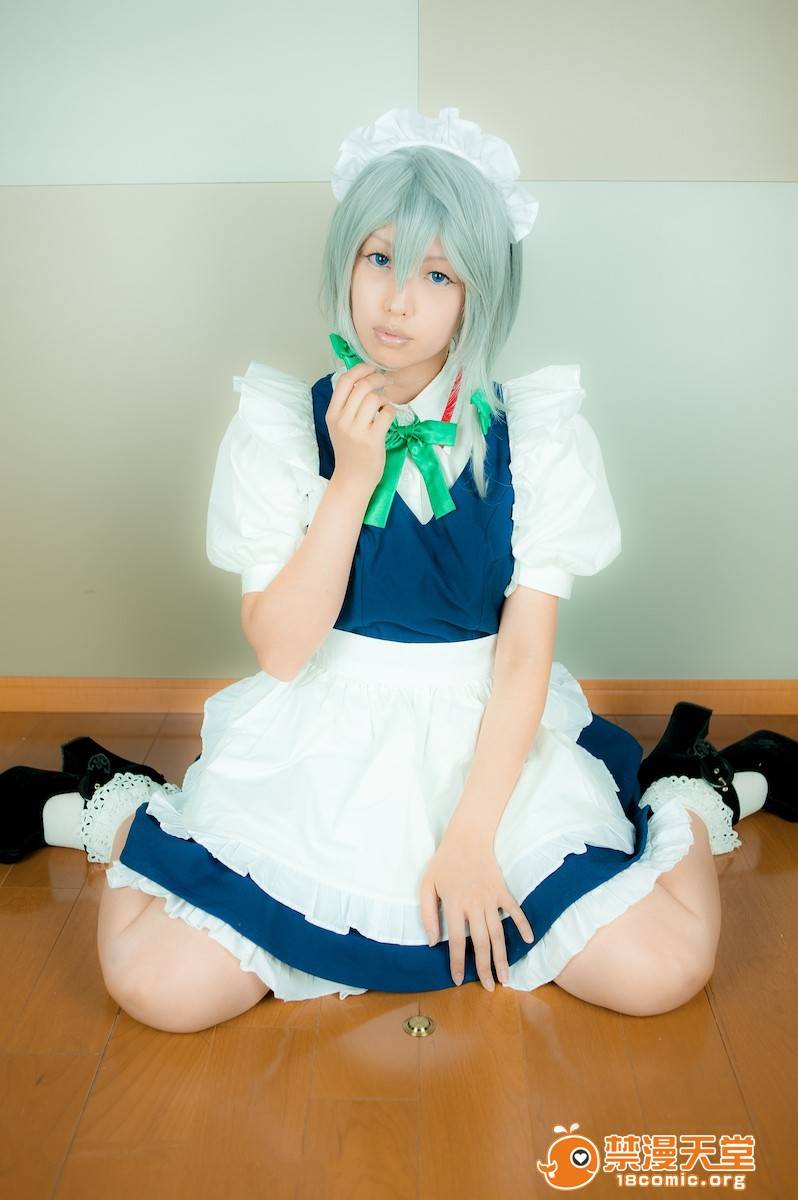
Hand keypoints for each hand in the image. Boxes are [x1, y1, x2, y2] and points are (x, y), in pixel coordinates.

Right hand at [326, 361, 396, 492]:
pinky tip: (388, 417)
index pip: (345, 381)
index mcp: (332, 414)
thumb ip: (346, 405)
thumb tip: (360, 378)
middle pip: (362, 386)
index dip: (360, 369)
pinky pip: (387, 413)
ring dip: (384, 397)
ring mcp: (357, 430)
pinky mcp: (372, 439)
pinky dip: (391, 411)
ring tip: (385, 404)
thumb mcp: (339, 426)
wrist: (353, 478)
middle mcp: (342, 420)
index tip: (371, 368)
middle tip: (386, 381)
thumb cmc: (349, 451)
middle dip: (378, 378)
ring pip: (374, 398)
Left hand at [419, 832, 534, 990]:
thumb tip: (432, 942)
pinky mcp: (502, 890)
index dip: (457, 963)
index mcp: (454, 905)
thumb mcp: (426, 885)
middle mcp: (474, 905)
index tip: (457, 980)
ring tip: (505, 977)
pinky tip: (527, 941)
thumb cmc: (443, 862)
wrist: (467, 837)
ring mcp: (491, 898)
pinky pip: (514, 910)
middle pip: (482, 943)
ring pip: (498, 933)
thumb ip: (428, 914)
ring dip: (502, 956)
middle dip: (485, 968)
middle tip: (489, 987)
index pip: (457, 941)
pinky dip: (523, 925)